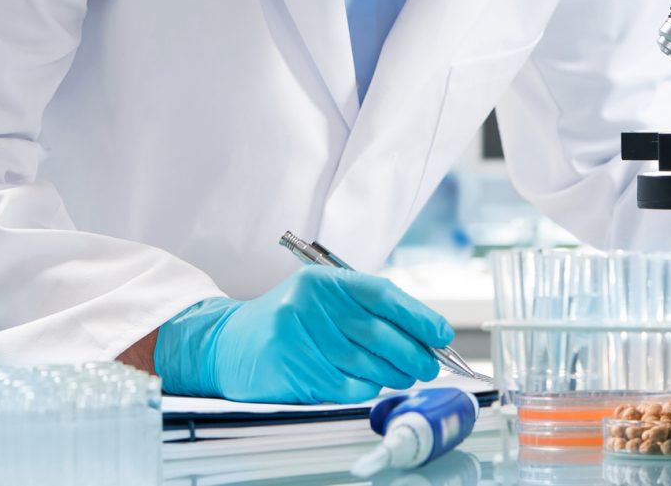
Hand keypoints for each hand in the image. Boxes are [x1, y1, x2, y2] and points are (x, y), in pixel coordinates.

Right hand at [155, 266, 453, 403]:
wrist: (228, 344)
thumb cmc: (289, 321)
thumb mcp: (324, 300)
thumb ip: (367, 311)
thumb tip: (423, 334)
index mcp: (323, 281)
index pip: (382, 295)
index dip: (418, 316)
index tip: (441, 334)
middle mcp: (308, 304)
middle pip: (377, 333)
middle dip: (412, 353)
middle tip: (427, 364)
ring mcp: (294, 337)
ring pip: (363, 363)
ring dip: (392, 374)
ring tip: (404, 375)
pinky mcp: (286, 368)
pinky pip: (341, 385)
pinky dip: (363, 389)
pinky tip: (369, 385)